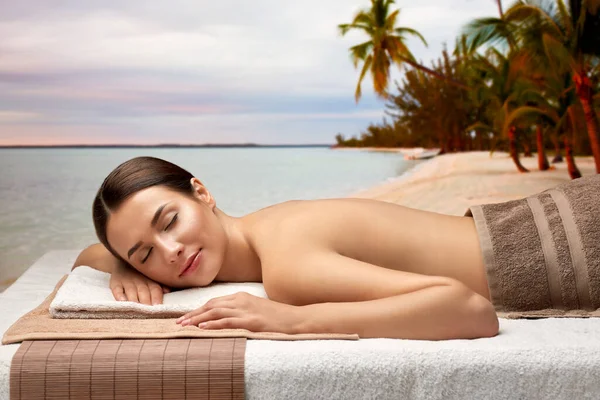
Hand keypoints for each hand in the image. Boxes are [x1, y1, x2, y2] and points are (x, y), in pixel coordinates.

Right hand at [110, 262, 169, 304]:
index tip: (158, 307)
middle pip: (144, 292)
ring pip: (131, 292)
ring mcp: (127, 281)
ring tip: (137, 310)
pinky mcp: (115, 282)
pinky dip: (119, 295)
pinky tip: (122, 301)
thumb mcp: (152, 277)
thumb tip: (168, 291)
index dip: (157, 297)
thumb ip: (160, 285)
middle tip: (148, 312)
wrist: (124, 260)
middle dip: (146, 302)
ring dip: (134, 300)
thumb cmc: (142, 274)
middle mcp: (139, 280)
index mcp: (150, 280)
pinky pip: (116, 289)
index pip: (155, 289)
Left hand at [176, 292, 302, 333]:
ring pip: (216, 312)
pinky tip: (203, 327)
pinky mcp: (251, 321)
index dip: (199, 309)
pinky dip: (213, 324)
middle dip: (193, 313)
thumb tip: (224, 317)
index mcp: (241, 296)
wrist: (295, 319)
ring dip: (198, 319)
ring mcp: (246, 310)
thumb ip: (241, 310)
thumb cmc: (277, 316)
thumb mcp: (256, 308)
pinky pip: (228, 321)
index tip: (186, 316)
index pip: (214, 301)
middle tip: (179, 322)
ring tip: (185, 326)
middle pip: (211, 305)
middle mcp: (241, 300)